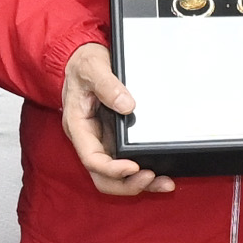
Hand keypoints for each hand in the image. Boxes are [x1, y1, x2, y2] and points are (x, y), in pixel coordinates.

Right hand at [62, 44, 170, 197]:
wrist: (84, 58)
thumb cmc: (83, 64)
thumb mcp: (92, 67)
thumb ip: (107, 85)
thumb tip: (127, 106)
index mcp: (78, 127)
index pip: (91, 159)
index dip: (112, 169)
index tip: (134, 166)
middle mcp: (90, 140)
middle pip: (103, 177)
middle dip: (127, 184)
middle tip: (152, 178)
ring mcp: (102, 141)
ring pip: (116, 176)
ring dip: (138, 184)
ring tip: (164, 183)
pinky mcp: (115, 139)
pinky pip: (126, 164)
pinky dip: (143, 173)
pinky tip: (162, 173)